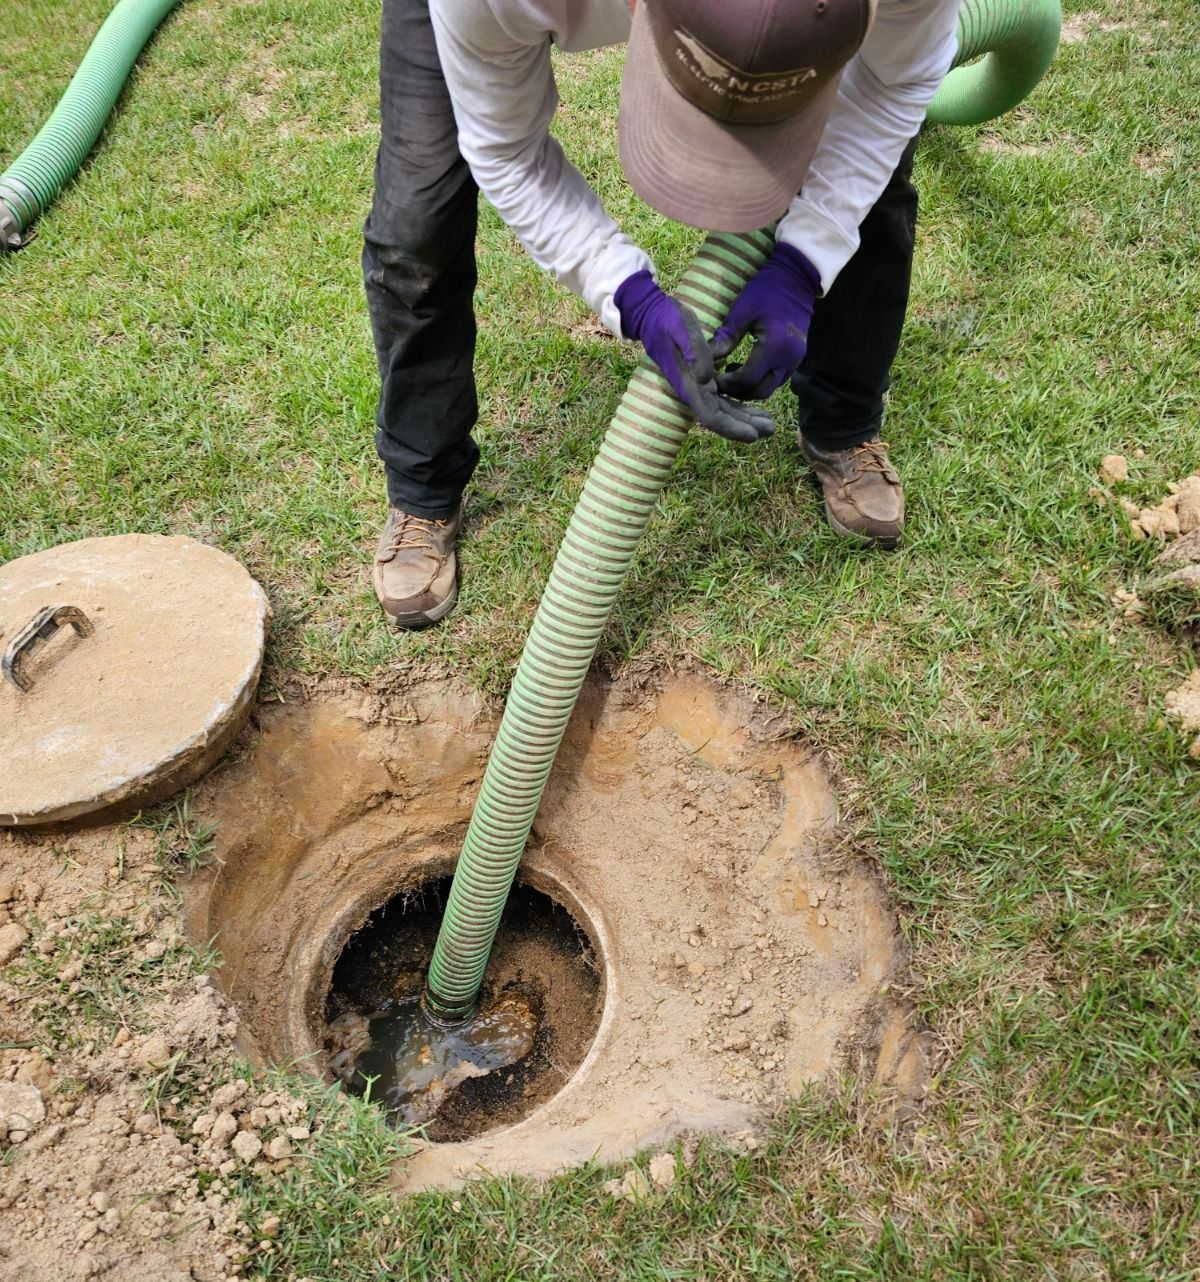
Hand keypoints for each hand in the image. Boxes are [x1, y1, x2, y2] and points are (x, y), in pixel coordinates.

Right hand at [614, 271, 774, 443]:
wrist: (652, 317)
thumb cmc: (668, 320)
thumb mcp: (682, 328)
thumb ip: (695, 352)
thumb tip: (707, 379)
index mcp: (689, 384)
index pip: (711, 416)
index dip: (732, 428)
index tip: (753, 435)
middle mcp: (693, 391)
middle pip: (721, 419)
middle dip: (745, 428)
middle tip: (772, 430)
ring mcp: (697, 388)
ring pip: (724, 412)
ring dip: (746, 420)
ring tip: (769, 425)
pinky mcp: (702, 382)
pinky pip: (723, 401)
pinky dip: (739, 408)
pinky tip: (756, 412)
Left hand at [709, 243, 819, 400]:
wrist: (796, 277)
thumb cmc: (766, 291)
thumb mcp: (742, 312)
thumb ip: (725, 338)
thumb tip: (704, 359)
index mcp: (774, 347)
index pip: (746, 380)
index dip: (727, 384)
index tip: (712, 380)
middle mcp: (788, 359)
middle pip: (760, 392)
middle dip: (738, 393)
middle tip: (720, 385)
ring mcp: (795, 360)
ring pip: (770, 388)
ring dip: (750, 388)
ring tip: (732, 377)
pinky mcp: (798, 358)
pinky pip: (778, 379)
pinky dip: (761, 380)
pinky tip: (747, 369)